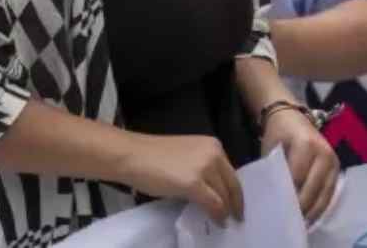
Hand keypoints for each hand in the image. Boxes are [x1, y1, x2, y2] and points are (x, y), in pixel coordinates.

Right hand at [120, 133, 243, 223]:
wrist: (130, 155)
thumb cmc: (151, 155)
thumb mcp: (186, 157)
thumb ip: (203, 168)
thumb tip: (213, 190)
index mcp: (212, 145)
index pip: (231, 173)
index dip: (235, 191)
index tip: (236, 203)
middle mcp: (213, 154)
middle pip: (232, 185)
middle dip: (235, 203)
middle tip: (236, 217)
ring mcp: (204, 168)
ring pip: (224, 196)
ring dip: (225, 211)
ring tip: (223, 220)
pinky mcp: (194, 183)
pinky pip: (213, 204)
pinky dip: (216, 215)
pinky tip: (216, 221)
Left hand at [264, 108, 338, 221]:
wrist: (292, 116)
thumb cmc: (278, 133)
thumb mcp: (272, 147)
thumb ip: (275, 169)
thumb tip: (277, 196)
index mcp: (306, 145)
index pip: (297, 176)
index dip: (290, 195)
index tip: (281, 210)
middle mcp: (325, 154)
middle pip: (314, 187)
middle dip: (303, 206)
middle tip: (292, 222)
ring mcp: (334, 161)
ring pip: (325, 192)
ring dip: (314, 210)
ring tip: (302, 223)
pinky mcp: (338, 168)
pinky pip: (331, 191)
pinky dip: (322, 204)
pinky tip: (312, 215)